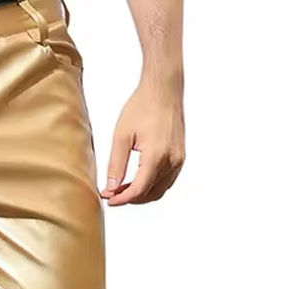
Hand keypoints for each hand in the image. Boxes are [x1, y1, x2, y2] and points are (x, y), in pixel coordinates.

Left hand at [101, 80, 184, 205]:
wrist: (164, 89)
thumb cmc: (143, 106)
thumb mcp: (121, 136)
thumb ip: (116, 165)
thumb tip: (111, 188)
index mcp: (156, 156)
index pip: (138, 190)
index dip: (121, 199)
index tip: (108, 200)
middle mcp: (171, 161)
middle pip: (149, 194)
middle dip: (129, 198)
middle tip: (111, 194)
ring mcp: (178, 160)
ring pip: (159, 190)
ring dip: (140, 193)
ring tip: (121, 188)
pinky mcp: (180, 156)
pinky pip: (166, 181)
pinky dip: (151, 186)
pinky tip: (137, 180)